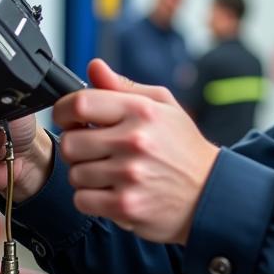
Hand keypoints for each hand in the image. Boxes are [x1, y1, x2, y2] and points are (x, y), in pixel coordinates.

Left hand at [53, 59, 219, 244]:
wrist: (210, 193)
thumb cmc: (183, 148)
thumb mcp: (163, 106)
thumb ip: (124, 87)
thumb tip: (94, 67)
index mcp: (141, 112)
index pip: (80, 103)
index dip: (63, 110)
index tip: (67, 118)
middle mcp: (135, 141)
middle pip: (71, 142)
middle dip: (76, 146)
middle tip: (92, 150)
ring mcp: (130, 176)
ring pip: (75, 174)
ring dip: (85, 174)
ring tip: (108, 172)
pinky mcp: (126, 206)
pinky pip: (83, 200)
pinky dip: (91, 198)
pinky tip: (110, 191)